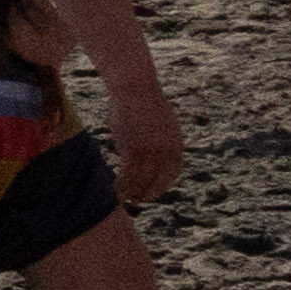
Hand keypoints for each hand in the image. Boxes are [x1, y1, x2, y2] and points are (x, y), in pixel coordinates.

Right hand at [108, 79, 186, 210]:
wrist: (135, 87)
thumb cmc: (143, 101)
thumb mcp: (160, 122)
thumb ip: (160, 138)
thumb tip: (153, 148)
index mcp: (177, 144)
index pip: (172, 173)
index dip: (162, 185)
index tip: (152, 192)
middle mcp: (167, 151)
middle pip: (158, 181)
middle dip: (147, 194)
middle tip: (137, 202)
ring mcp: (150, 151)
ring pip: (141, 180)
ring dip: (131, 192)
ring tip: (123, 199)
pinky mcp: (133, 149)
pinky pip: (127, 174)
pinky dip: (120, 184)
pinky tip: (114, 188)